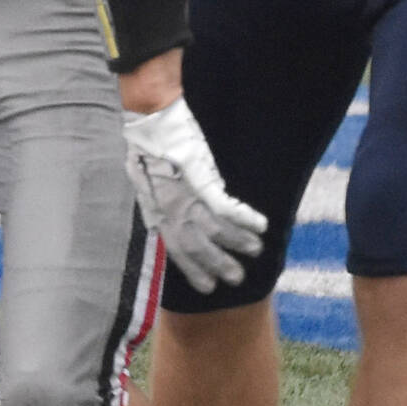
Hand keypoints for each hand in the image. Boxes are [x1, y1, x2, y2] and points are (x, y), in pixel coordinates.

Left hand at [121, 96, 267, 293]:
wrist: (150, 118)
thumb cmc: (146, 146)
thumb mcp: (145, 182)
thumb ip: (158, 203)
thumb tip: (163, 219)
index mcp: (158, 211)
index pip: (176, 250)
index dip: (193, 270)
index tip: (208, 287)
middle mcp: (172, 209)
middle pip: (198, 246)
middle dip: (218, 264)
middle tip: (237, 278)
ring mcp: (187, 195)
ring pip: (216, 230)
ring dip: (238, 242)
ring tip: (256, 251)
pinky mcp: (202, 179)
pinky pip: (227, 207)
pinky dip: (246, 218)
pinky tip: (262, 225)